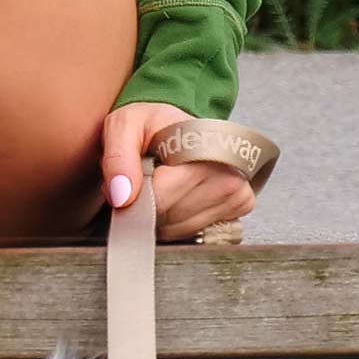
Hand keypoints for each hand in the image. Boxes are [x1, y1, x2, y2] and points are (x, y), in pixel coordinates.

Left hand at [100, 102, 257, 243]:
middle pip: (171, 217)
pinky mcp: (240, 205)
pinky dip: (180, 224)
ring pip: (182, 229)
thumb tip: (123, 196)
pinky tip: (179, 200)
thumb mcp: (124, 125)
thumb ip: (118, 157)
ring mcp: (238, 190)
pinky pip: (198, 233)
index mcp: (203, 145)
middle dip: (148, 207)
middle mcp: (228, 169)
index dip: (137, 197)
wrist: (179, 127)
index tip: (132, 184)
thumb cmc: (153, 126)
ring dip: (163, 218)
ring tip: (164, 188)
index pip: (161, 197)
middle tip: (147, 182)